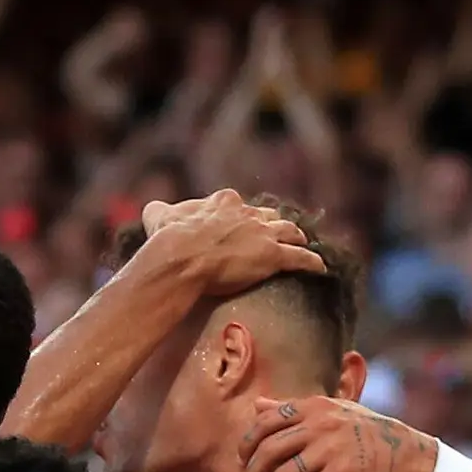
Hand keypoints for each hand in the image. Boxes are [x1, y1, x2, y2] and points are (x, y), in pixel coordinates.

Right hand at [136, 190, 327, 306]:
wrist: (182, 258)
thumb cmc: (169, 239)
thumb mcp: (159, 217)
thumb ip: (159, 211)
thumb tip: (151, 208)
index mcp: (223, 203)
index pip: (238, 205)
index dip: (241, 215)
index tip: (242, 222)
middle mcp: (248, 214)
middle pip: (268, 216)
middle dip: (273, 224)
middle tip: (276, 234)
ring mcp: (263, 234)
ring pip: (289, 232)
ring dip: (297, 238)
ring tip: (302, 244)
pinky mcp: (273, 257)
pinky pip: (300, 259)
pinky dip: (312, 262)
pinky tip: (320, 268)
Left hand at [241, 395, 436, 471]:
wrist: (409, 454)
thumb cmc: (367, 433)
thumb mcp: (333, 410)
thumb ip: (293, 409)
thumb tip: (256, 405)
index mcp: (315, 406)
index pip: (265, 422)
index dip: (247, 445)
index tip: (243, 463)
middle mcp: (321, 424)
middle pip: (268, 451)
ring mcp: (332, 449)